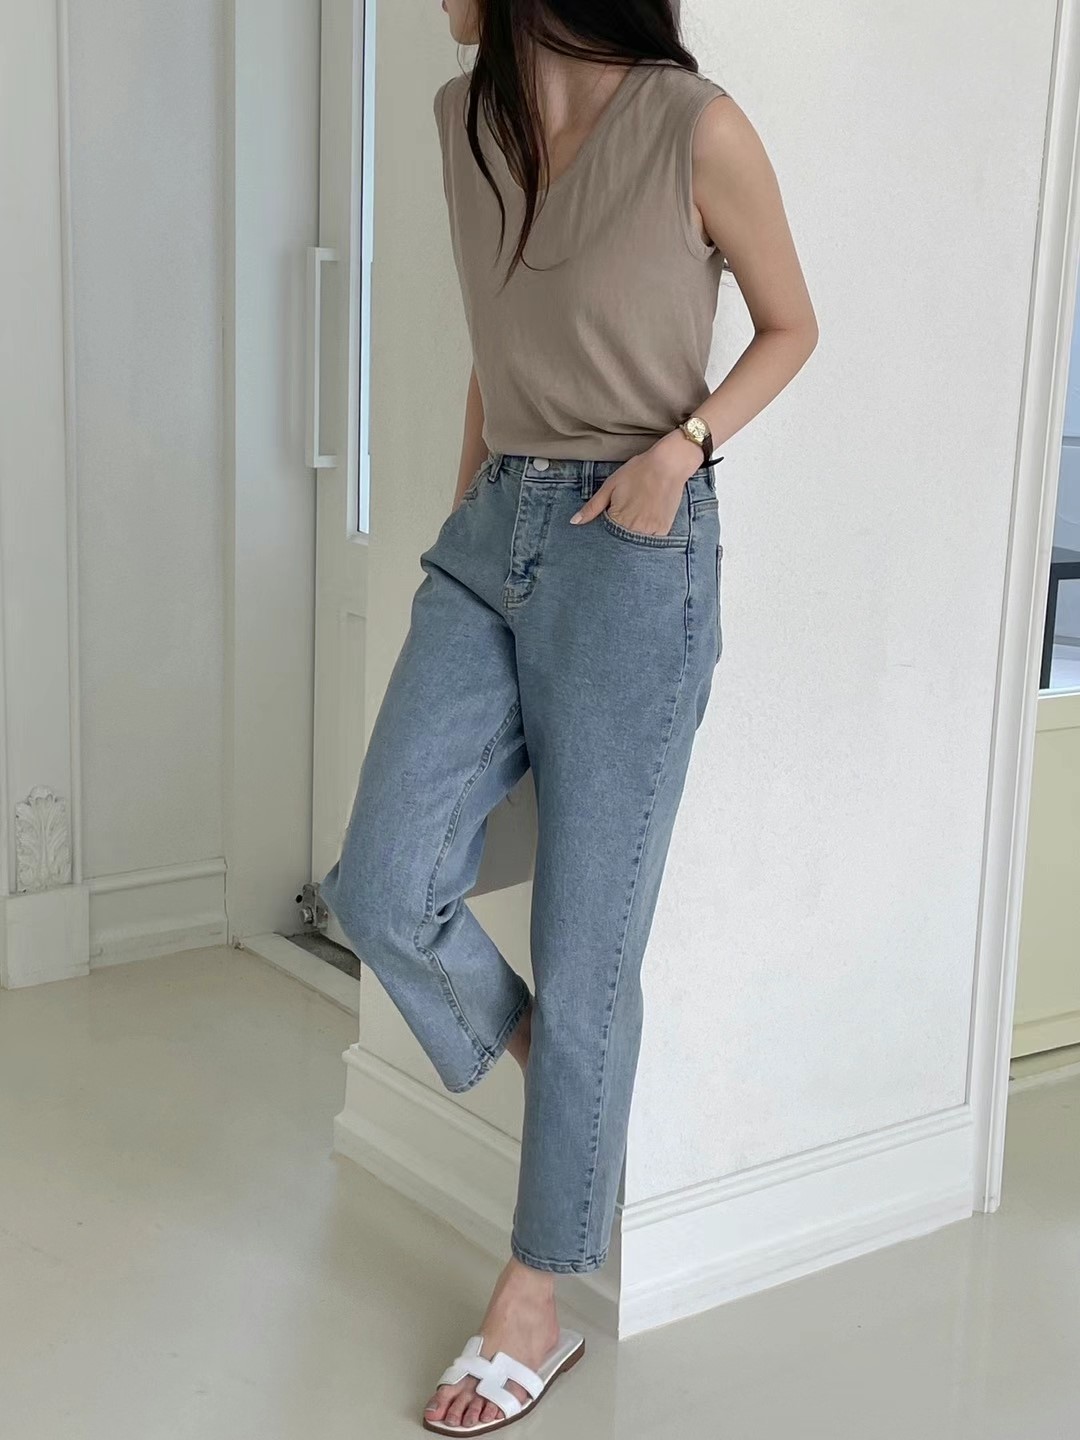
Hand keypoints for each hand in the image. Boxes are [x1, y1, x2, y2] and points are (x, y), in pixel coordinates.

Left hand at [570, 430, 704, 533]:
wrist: (668, 464)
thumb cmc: (637, 472)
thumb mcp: (610, 486)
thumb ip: (592, 507)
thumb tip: (574, 522)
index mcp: (618, 519)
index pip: (605, 537)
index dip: (604, 533)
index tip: (608, 523)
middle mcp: (634, 529)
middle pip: (620, 544)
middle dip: (617, 538)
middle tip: (624, 518)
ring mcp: (650, 531)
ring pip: (635, 545)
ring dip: (631, 538)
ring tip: (635, 519)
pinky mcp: (663, 530)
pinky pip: (651, 542)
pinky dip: (646, 537)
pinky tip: (645, 524)